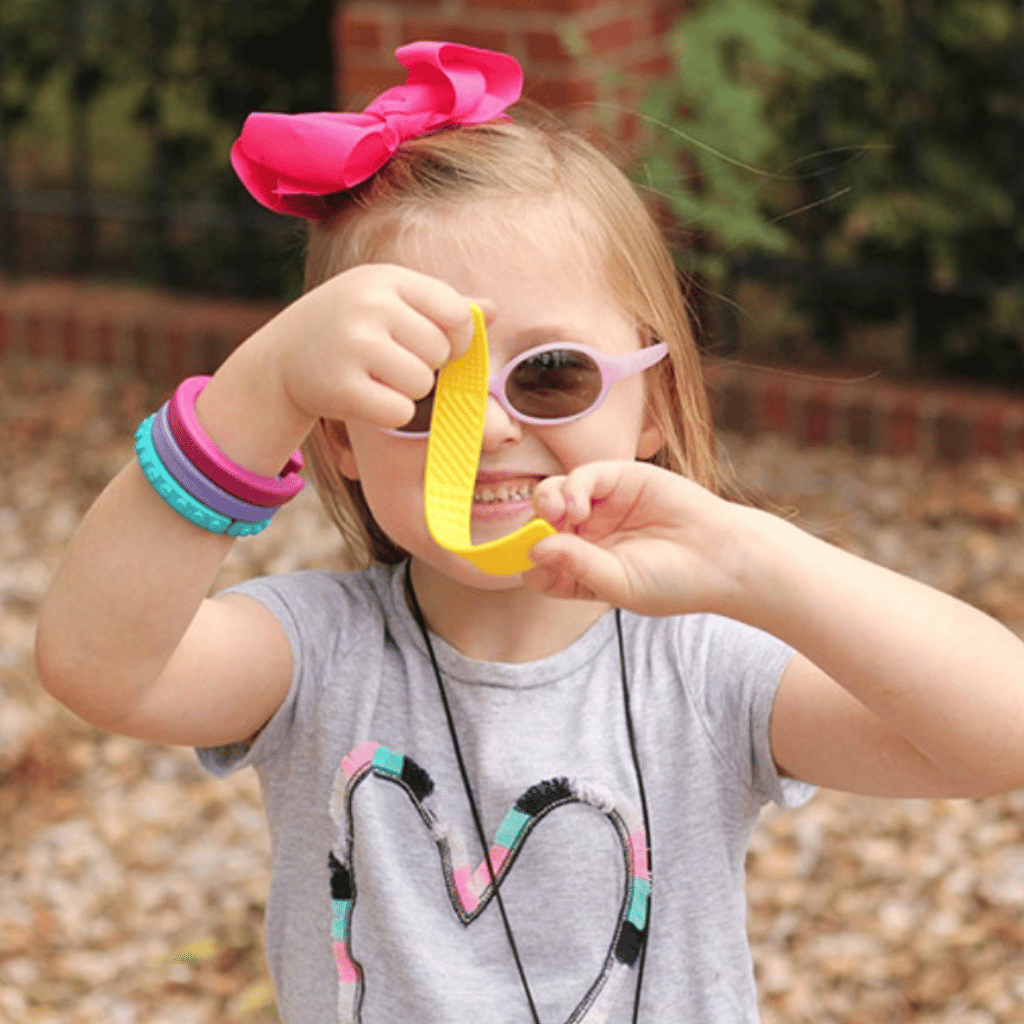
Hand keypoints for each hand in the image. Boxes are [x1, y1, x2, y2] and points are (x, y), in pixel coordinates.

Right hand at [273, 263, 479, 429]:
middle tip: (393, 362)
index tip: (441, 348)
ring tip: (377, 377)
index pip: (456, 313)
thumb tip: (492, 311)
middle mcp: (369, 305)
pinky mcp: (342, 387)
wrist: (281, 358)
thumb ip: (439, 305)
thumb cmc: (348, 327)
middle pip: (440, 351)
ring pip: (422, 384)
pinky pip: (399, 413)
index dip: (459, 340)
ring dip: (408, 391)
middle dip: (427, 365)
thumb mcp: (387, 300)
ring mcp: (353, 345)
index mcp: (387, 278)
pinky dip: (391, 414)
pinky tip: (366, 398)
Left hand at [524, 461, 748, 616]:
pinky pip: (581, 476)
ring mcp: (601, 507)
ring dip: (547, 503)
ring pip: (553, 496)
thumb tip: (533, 549)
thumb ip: (575, 566)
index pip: (540, 566)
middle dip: (533, 527)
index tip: (532, 562)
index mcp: (583, 570)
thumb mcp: (617, 584)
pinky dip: (571, 487)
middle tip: (545, 531)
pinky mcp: (619, 479)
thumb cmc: (673, 581)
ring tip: (563, 514)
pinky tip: (579, 505)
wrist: (722, 557)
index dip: (530, 563)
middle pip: (540, 527)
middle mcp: (587, 537)